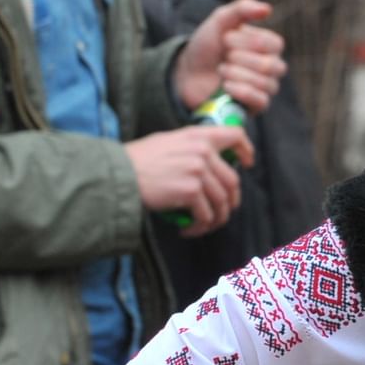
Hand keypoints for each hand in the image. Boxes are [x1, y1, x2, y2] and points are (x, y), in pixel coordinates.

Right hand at [125, 124, 255, 236]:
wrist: (116, 174)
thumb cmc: (137, 161)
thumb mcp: (167, 142)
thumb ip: (192, 147)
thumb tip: (211, 160)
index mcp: (198, 135)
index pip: (235, 135)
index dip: (246, 150)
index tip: (247, 164)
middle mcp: (202, 151)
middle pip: (232, 180)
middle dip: (230, 201)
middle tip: (219, 213)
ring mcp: (198, 170)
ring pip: (222, 201)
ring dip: (215, 219)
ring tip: (201, 226)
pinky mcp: (191, 190)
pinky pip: (207, 215)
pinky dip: (200, 227)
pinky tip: (187, 230)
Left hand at [173, 0, 287, 111]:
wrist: (188, 72)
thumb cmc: (208, 46)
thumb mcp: (220, 21)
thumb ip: (242, 10)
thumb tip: (267, 9)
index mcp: (268, 46)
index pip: (274, 44)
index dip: (248, 42)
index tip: (226, 38)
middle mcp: (272, 67)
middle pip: (272, 65)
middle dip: (241, 59)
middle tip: (224, 56)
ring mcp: (266, 87)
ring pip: (266, 83)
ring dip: (237, 74)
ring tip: (221, 70)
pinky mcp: (256, 106)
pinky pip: (261, 101)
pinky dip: (241, 91)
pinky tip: (225, 86)